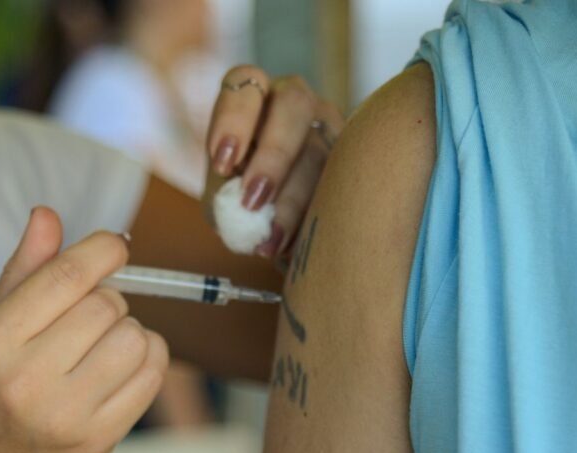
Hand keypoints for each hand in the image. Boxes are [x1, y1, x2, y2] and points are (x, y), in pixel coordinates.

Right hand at [0, 207, 168, 452]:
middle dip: (108, 300)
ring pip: (134, 336)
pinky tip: (124, 365)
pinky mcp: (99, 438)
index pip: (64, 277)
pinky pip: (152, 374)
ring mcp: (65, 413)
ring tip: (103, 346)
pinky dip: (149, 358)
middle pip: (105, 304)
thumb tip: (47, 214)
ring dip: (129, 331)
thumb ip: (21, 274)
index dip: (101, 250)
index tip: (114, 246)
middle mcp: (25, 379)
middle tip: (88, 318)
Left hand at [204, 66, 344, 259]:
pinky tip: (293, 245)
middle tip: (253, 202)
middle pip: (294, 103)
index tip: (222, 163)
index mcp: (254, 97)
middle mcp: (294, 101)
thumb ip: (225, 196)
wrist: (273, 223)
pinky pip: (344, 178)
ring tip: (270, 242)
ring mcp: (330, 125)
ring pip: (321, 147)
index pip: (245, 83)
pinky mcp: (354, 157)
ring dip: (294, 198)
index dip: (234, 119)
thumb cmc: (239, 199)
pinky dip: (315, 214)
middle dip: (273, 154)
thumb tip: (246, 210)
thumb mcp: (222, 197)